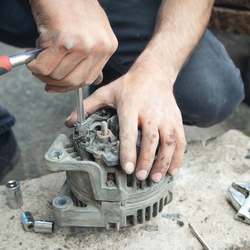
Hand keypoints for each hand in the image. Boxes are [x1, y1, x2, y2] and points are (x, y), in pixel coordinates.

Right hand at [27, 0, 117, 92]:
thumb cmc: (70, 2)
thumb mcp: (91, 30)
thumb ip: (92, 54)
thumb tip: (95, 79)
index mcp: (107, 46)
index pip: (89, 79)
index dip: (69, 85)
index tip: (56, 84)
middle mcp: (98, 47)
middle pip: (73, 81)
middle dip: (53, 81)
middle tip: (41, 73)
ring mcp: (81, 45)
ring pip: (57, 75)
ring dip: (41, 71)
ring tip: (36, 57)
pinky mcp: (62, 41)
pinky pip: (43, 67)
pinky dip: (33, 66)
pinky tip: (31, 56)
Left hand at [65, 68, 185, 181]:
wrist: (155, 72)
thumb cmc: (129, 85)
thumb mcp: (106, 92)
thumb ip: (87, 107)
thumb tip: (70, 122)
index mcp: (131, 106)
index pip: (130, 131)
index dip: (129, 151)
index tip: (127, 167)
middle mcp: (150, 112)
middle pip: (151, 139)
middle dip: (146, 160)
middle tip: (139, 176)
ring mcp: (166, 116)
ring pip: (169, 142)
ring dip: (163, 162)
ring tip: (155, 178)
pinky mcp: (176, 120)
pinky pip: (180, 141)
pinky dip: (178, 158)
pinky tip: (172, 171)